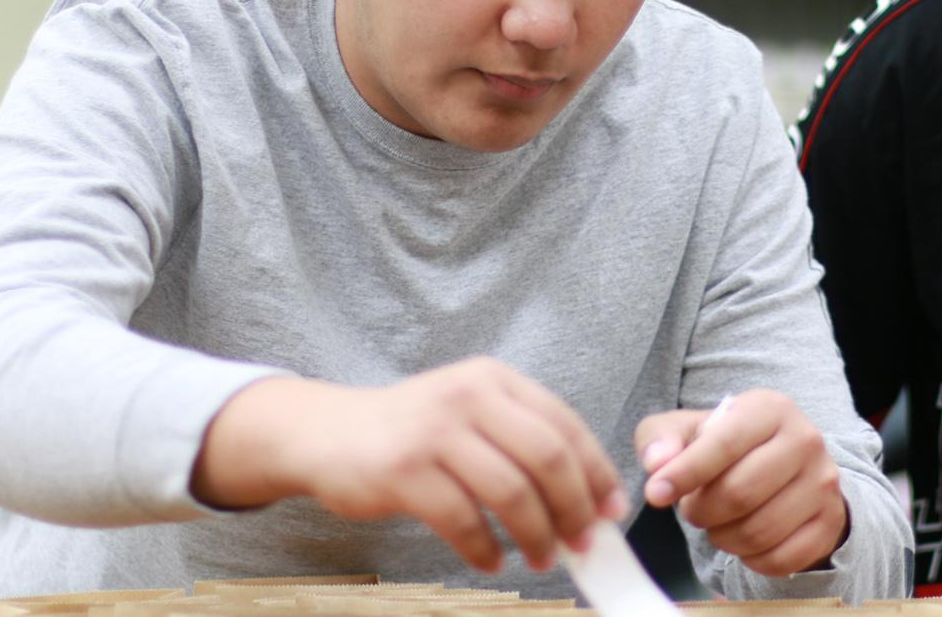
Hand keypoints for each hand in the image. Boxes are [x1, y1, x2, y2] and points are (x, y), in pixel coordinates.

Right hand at [192, 359, 625, 572]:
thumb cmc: (413, 432)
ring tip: (543, 559)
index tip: (613, 511)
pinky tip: (491, 561)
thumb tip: (588, 498)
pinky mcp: (403, 470)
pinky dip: (484, 548)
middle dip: (574, 508)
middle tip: (584, 543)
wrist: (328, 433)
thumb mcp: (470, 413)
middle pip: (546, 457)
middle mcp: (468, 396)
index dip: (597, 473)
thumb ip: (522, 441)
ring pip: (510, 491)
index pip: (565, 425)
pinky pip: (462, 519)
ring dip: (536, 534)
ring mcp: (434, 431)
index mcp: (495, 380)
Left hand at [635, 389, 848, 576]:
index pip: (724, 443)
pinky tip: (744, 542)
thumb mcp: (688, 431)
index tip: (655, 494)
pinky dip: (752, 560)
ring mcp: (823, 484)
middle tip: (692, 510)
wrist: (785, 468)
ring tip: (717, 524)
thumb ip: (661, 439)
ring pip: (759, 532)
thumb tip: (657, 464)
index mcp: (770, 408)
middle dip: (701, 511)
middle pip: (739, 494)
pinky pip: (781, 558)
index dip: (685, 473)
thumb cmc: (726, 447)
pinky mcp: (830, 523)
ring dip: (723, 538)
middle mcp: (805, 440)